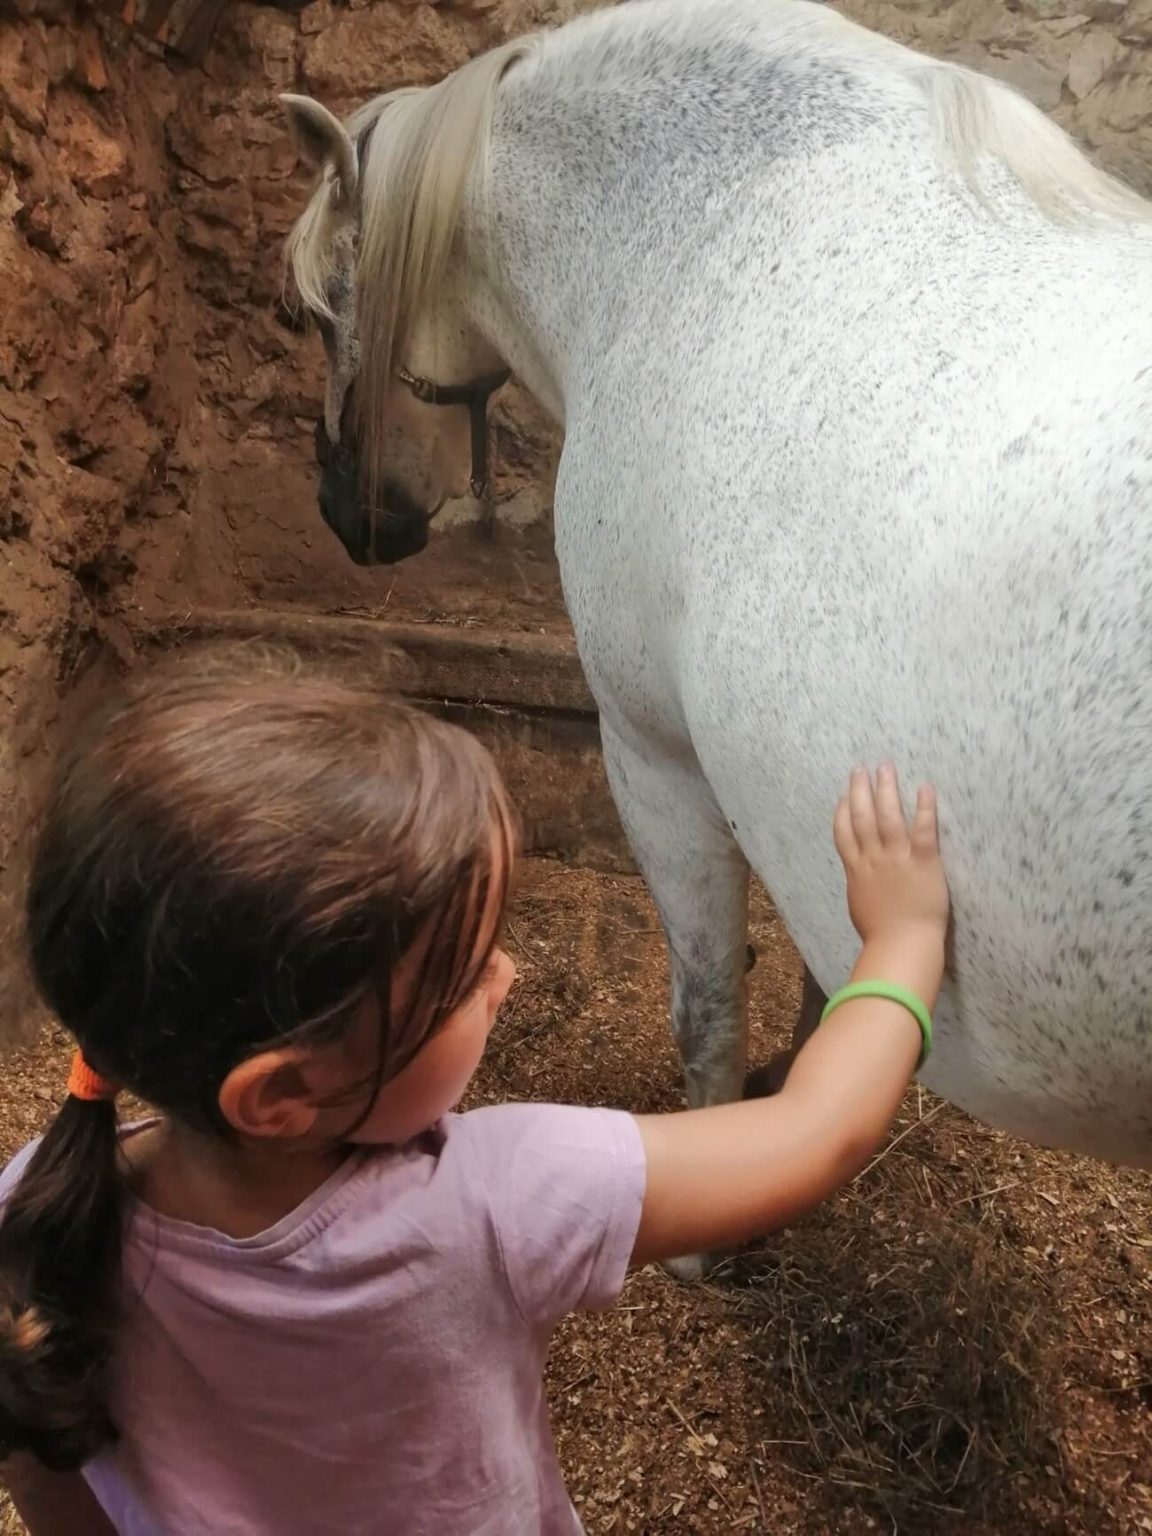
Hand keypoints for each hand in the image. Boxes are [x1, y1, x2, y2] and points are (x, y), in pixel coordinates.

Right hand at [834, 763, 948, 948]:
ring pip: (888, 816)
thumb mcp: (859, 905)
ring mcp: (897, 858)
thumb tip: (860, 877)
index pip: (844, 832)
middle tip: (861, 769)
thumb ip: (859, 885)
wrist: (901, 944)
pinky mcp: (924, 862)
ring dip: (886, 789)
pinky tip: (924, 787)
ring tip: (886, 768)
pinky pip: (924, 829)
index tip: (844, 793)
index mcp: (856, 870)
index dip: (842, 810)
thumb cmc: (881, 933)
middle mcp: (873, 858)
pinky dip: (924, 807)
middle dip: (860, 790)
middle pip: (862, 816)